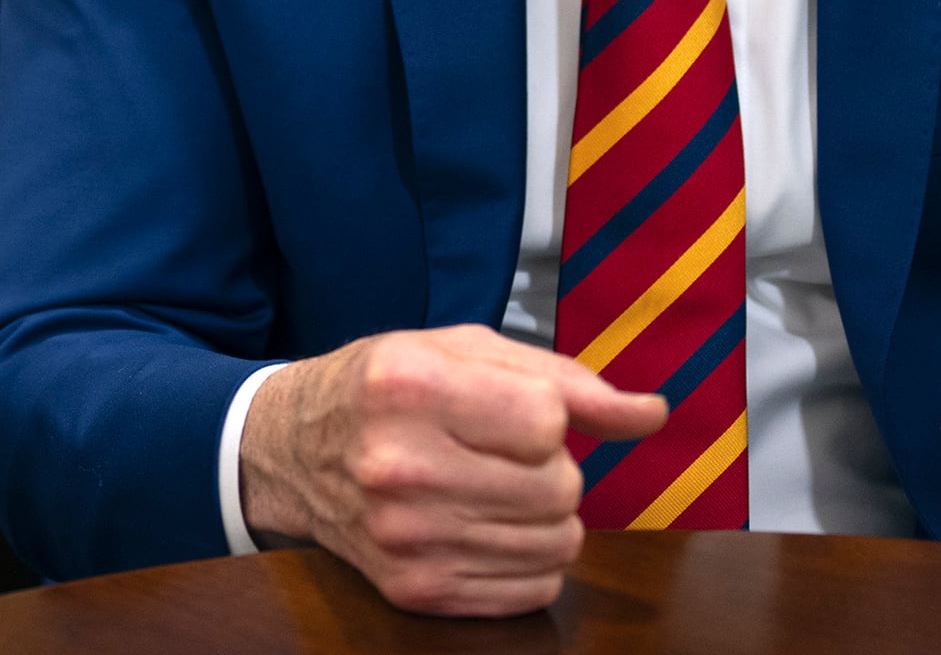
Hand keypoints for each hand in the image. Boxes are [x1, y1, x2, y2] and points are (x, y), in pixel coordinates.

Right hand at [236, 323, 668, 616]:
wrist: (290, 450)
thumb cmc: (383, 388)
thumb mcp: (459, 350)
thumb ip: (564, 379)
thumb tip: (650, 413)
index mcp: (409, 387)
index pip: (547, 420)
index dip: (545, 415)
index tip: (508, 410)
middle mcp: (401, 467)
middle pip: (559, 489)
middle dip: (551, 468)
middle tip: (503, 454)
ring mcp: (406, 538)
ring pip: (557, 545)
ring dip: (545, 517)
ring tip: (495, 489)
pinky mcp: (415, 589)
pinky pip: (533, 589)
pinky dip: (529, 560)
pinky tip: (486, 527)